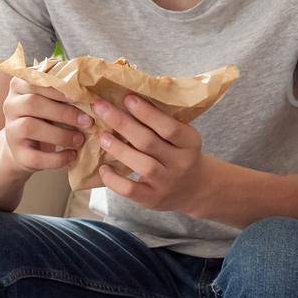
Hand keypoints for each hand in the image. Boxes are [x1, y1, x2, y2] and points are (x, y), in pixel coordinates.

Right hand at [0, 75, 90, 174]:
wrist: (26, 146)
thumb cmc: (46, 116)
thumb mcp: (52, 101)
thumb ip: (65, 93)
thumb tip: (94, 96)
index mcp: (19, 86)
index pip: (35, 81)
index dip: (59, 89)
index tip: (81, 96)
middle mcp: (10, 106)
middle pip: (32, 103)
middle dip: (64, 112)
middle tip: (88, 121)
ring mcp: (11, 130)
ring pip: (30, 127)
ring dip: (61, 134)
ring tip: (80, 139)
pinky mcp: (17, 154)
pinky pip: (35, 157)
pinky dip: (57, 158)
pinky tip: (72, 155)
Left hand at [92, 93, 206, 213]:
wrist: (195, 189)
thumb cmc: (181, 154)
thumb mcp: (183, 138)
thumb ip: (163, 123)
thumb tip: (128, 99)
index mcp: (190, 143)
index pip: (169, 127)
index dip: (147, 113)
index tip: (127, 98)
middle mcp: (181, 163)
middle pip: (149, 142)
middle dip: (122, 123)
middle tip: (101, 108)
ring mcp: (167, 183)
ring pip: (141, 165)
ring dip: (118, 148)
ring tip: (102, 136)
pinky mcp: (153, 199)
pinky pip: (130, 190)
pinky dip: (114, 179)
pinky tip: (103, 168)